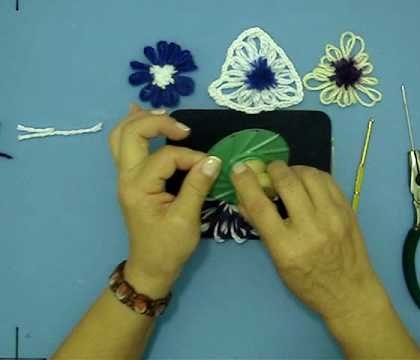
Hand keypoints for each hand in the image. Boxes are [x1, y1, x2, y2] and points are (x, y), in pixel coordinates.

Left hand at [109, 105, 221, 297]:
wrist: (150, 267)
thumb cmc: (168, 247)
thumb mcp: (186, 219)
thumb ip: (197, 186)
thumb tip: (213, 159)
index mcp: (139, 187)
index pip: (166, 156)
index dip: (192, 157)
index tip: (211, 165)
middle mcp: (126, 177)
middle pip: (132, 133)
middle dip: (158, 122)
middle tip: (183, 128)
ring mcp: (124, 177)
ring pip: (121, 135)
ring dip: (140, 120)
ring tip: (162, 112)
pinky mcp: (130, 179)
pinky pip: (124, 146)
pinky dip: (133, 128)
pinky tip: (141, 116)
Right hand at [231, 160, 387, 320]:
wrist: (350, 293)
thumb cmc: (307, 283)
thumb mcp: (278, 261)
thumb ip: (261, 228)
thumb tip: (243, 199)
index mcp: (287, 247)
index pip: (261, 207)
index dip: (246, 183)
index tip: (240, 169)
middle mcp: (311, 228)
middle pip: (287, 183)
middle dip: (274, 169)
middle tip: (269, 171)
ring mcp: (333, 217)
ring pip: (310, 175)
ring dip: (294, 169)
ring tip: (289, 176)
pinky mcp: (348, 210)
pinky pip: (328, 180)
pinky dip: (312, 175)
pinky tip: (307, 181)